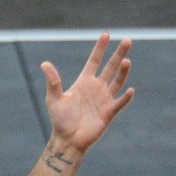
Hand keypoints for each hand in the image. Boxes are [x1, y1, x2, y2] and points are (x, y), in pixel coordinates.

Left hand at [41, 33, 134, 153]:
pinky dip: (126, 97)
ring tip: (127, 61)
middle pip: (110, 67)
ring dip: (123, 71)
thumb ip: (53, 81)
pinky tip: (130, 90)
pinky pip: (120, 102)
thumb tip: (44, 63)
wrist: (68, 140)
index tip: (106, 34)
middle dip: (118, 54)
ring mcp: (104, 99)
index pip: (94, 61)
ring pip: (118, 81)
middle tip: (127, 40)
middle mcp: (96, 88)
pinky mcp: (109, 112)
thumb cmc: (60, 120)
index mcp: (83, 82)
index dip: (100, 48)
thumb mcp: (54, 99)